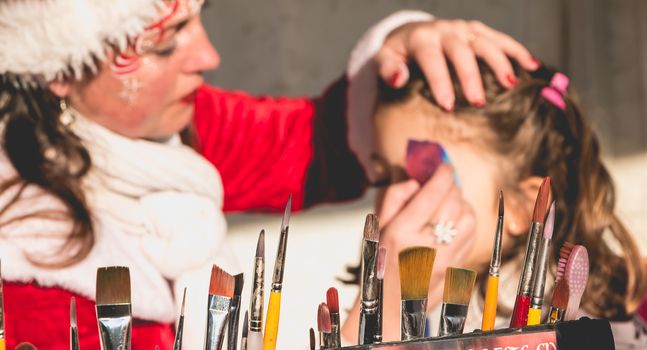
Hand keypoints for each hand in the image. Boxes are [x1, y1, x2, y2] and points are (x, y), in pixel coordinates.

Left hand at [375, 19, 539, 110]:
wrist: (409, 34)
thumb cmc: (398, 55)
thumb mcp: (385, 60)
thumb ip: (387, 70)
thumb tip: (398, 79)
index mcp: (422, 38)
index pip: (432, 59)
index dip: (440, 81)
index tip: (448, 106)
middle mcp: (446, 30)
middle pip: (462, 52)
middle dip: (472, 77)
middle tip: (479, 103)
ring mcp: (465, 29)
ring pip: (486, 43)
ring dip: (500, 62)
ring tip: (510, 85)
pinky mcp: (478, 31)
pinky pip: (501, 39)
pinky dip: (517, 51)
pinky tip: (531, 66)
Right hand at [375, 165, 475, 339]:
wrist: (389, 309)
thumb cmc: (379, 266)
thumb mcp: (376, 231)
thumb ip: (393, 201)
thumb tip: (415, 182)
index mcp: (401, 234)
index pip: (432, 194)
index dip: (441, 174)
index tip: (443, 166)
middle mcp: (425, 247)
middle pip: (452, 202)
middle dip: (451, 186)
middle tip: (444, 182)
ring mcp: (445, 260)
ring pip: (468, 218)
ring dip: (461, 203)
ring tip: (448, 203)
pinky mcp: (456, 269)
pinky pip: (472, 236)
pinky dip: (467, 222)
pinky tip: (454, 222)